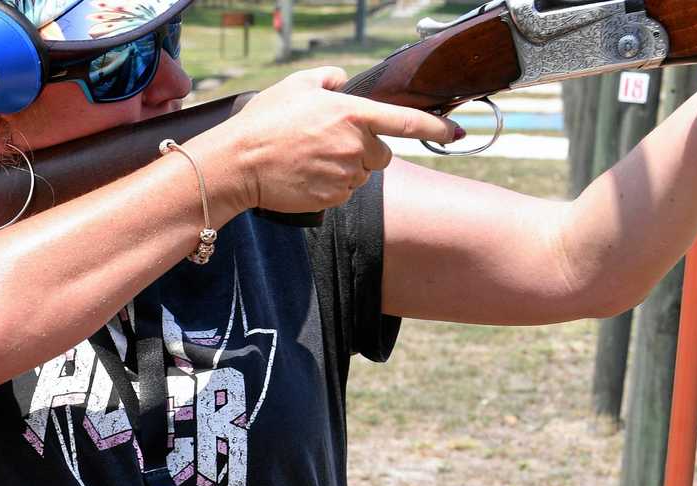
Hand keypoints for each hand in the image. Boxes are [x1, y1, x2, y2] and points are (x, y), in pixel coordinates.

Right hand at [202, 67, 460, 213]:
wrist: (239, 163)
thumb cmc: (265, 121)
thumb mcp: (296, 84)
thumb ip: (328, 77)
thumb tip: (343, 81)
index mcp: (353, 114)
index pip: (406, 122)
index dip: (437, 128)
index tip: (457, 133)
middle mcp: (355, 145)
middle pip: (381, 154)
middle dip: (364, 151)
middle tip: (329, 145)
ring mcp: (345, 174)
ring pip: (361, 175)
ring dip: (346, 169)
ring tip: (311, 160)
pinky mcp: (332, 198)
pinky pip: (344, 192)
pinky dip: (330, 186)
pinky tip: (306, 176)